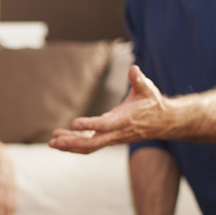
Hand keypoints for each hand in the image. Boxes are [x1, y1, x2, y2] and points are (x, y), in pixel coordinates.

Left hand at [49, 65, 168, 153]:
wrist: (163, 122)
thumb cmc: (152, 103)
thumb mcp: (147, 89)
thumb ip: (139, 80)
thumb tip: (133, 69)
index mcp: (124, 119)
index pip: (104, 125)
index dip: (89, 125)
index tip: (73, 123)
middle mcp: (116, 132)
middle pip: (93, 142)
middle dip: (73, 143)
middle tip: (54, 141)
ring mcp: (112, 138)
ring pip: (89, 145)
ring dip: (70, 145)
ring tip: (52, 142)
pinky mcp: (108, 139)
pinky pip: (90, 144)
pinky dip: (75, 143)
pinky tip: (61, 138)